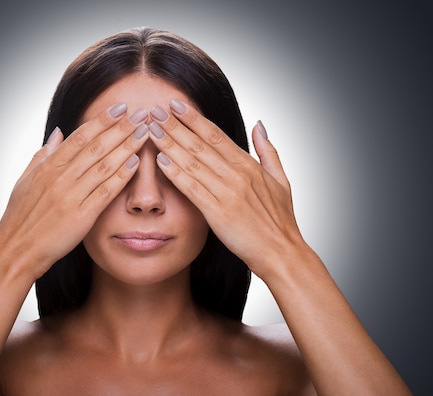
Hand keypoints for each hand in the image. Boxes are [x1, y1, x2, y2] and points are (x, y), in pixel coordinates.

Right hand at [0, 104, 148, 281]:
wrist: (16, 251)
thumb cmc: (20, 218)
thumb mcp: (25, 180)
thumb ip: (43, 155)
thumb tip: (58, 132)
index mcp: (47, 167)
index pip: (79, 137)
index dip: (102, 121)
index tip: (120, 108)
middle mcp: (59, 178)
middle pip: (96, 146)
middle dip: (121, 128)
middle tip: (141, 113)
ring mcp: (70, 196)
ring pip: (103, 165)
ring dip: (126, 146)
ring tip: (145, 132)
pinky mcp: (81, 216)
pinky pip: (105, 192)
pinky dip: (121, 175)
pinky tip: (136, 162)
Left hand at [149, 101, 305, 279]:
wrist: (281, 253)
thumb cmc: (280, 220)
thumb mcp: (280, 180)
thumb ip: (268, 150)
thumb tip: (259, 124)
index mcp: (249, 166)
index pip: (215, 135)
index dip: (193, 119)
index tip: (175, 105)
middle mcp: (238, 175)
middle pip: (200, 144)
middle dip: (175, 125)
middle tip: (154, 110)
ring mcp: (228, 193)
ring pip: (193, 162)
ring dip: (169, 144)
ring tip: (151, 129)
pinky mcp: (218, 213)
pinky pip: (192, 189)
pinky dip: (175, 174)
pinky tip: (160, 161)